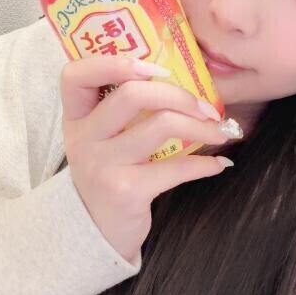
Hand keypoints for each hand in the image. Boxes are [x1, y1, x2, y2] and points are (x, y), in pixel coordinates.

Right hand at [60, 56, 235, 262]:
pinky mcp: (126, 191)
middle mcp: (84, 138)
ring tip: (219, 132)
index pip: (76, 76)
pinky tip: (218, 163)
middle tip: (204, 107)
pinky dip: (204, 164)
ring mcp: (103, 165)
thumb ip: (122, 110)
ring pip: (160, 125)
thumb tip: (184, 83)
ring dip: (201, 126)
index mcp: (77, 117)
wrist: (94, 232)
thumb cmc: (107, 174)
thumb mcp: (101, 139)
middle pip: (132, 94)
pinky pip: (175, 168)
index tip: (154, 68)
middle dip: (178, 94)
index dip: (112, 62)